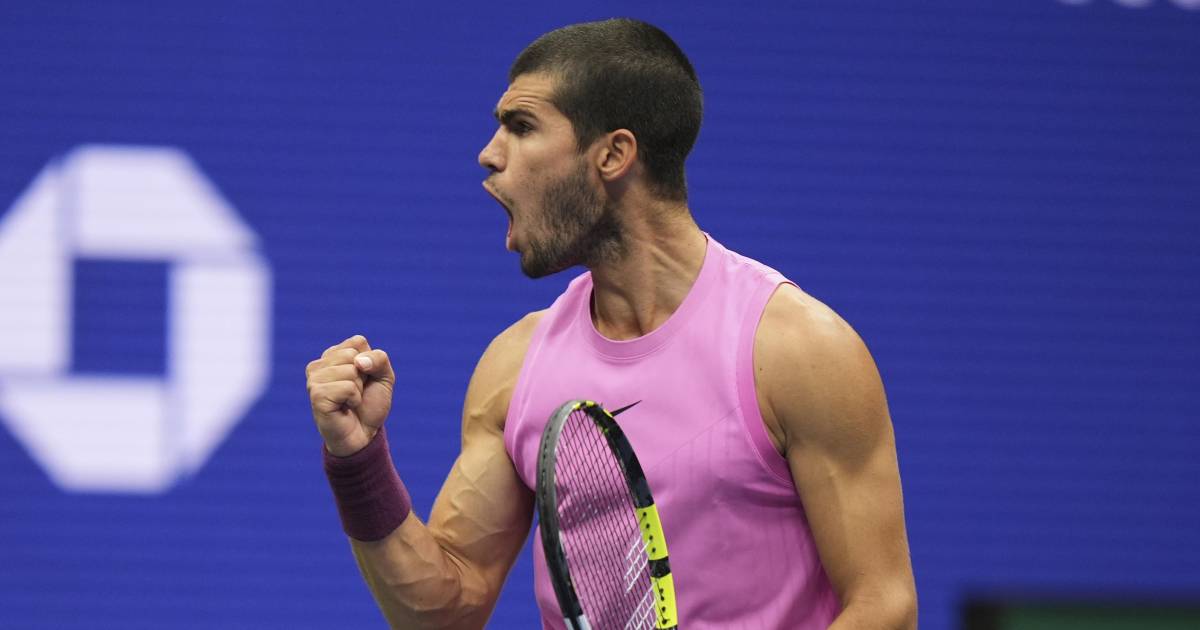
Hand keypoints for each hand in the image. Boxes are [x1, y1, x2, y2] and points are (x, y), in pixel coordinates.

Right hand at [306, 335, 395, 455]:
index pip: (358, 341)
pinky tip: (345, 408)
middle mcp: (319, 365)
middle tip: (356, 393)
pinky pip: (348, 387)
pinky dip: (354, 399)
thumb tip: (358, 362)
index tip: (364, 379)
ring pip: (351, 370)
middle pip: (353, 354)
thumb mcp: (384, 376)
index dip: (370, 362)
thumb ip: (379, 359)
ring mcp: (314, 379)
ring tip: (349, 401)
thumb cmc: (370, 404)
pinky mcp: (316, 395)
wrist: (363, 435)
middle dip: (364, 376)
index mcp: (332, 355)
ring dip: (359, 390)